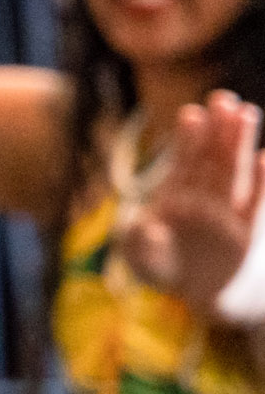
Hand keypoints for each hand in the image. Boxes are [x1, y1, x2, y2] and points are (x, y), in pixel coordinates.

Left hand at [121, 92, 264, 319]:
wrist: (196, 294)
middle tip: (223, 98)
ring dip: (241, 144)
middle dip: (217, 129)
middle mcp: (203, 197)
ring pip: (235, 171)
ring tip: (246, 113)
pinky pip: (256, 203)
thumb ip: (140, 244)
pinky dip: (263, 183)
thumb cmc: (164, 268)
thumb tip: (148, 228)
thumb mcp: (142, 259)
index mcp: (174, 196)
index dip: (187, 138)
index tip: (191, 114)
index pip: (182, 161)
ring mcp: (228, 211)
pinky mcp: (247, 231)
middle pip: (212, 157)